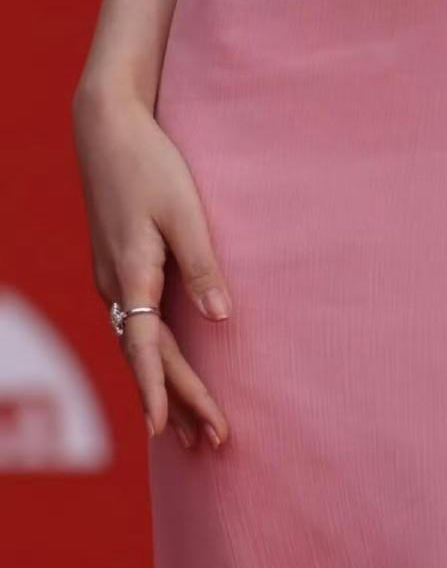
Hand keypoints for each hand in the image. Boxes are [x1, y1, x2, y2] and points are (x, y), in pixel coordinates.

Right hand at [71, 84, 230, 454]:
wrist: (105, 126)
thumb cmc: (150, 162)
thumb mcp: (184, 208)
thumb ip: (202, 264)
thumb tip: (221, 318)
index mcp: (133, 274)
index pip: (148, 349)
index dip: (162, 391)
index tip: (169, 430)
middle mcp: (115, 284)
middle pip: (146, 357)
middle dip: (177, 402)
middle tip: (211, 442)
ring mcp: (111, 276)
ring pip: (137, 345)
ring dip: (163, 386)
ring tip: (186, 430)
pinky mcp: (116, 265)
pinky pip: (133, 325)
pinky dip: (151, 357)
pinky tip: (162, 368)